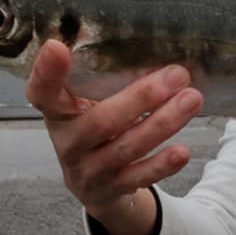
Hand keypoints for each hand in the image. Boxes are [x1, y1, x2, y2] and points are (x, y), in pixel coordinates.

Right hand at [26, 39, 202, 234]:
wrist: (92, 184)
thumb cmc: (93, 129)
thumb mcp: (84, 104)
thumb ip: (102, 79)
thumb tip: (154, 46)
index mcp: (58, 113)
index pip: (42, 93)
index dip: (46, 72)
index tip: (57, 47)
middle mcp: (69, 142)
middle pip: (102, 121)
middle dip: (142, 97)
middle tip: (177, 75)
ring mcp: (90, 169)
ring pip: (127, 147)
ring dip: (163, 123)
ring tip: (192, 99)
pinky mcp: (113, 188)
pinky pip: (139, 176)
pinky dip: (162, 164)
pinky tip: (183, 151)